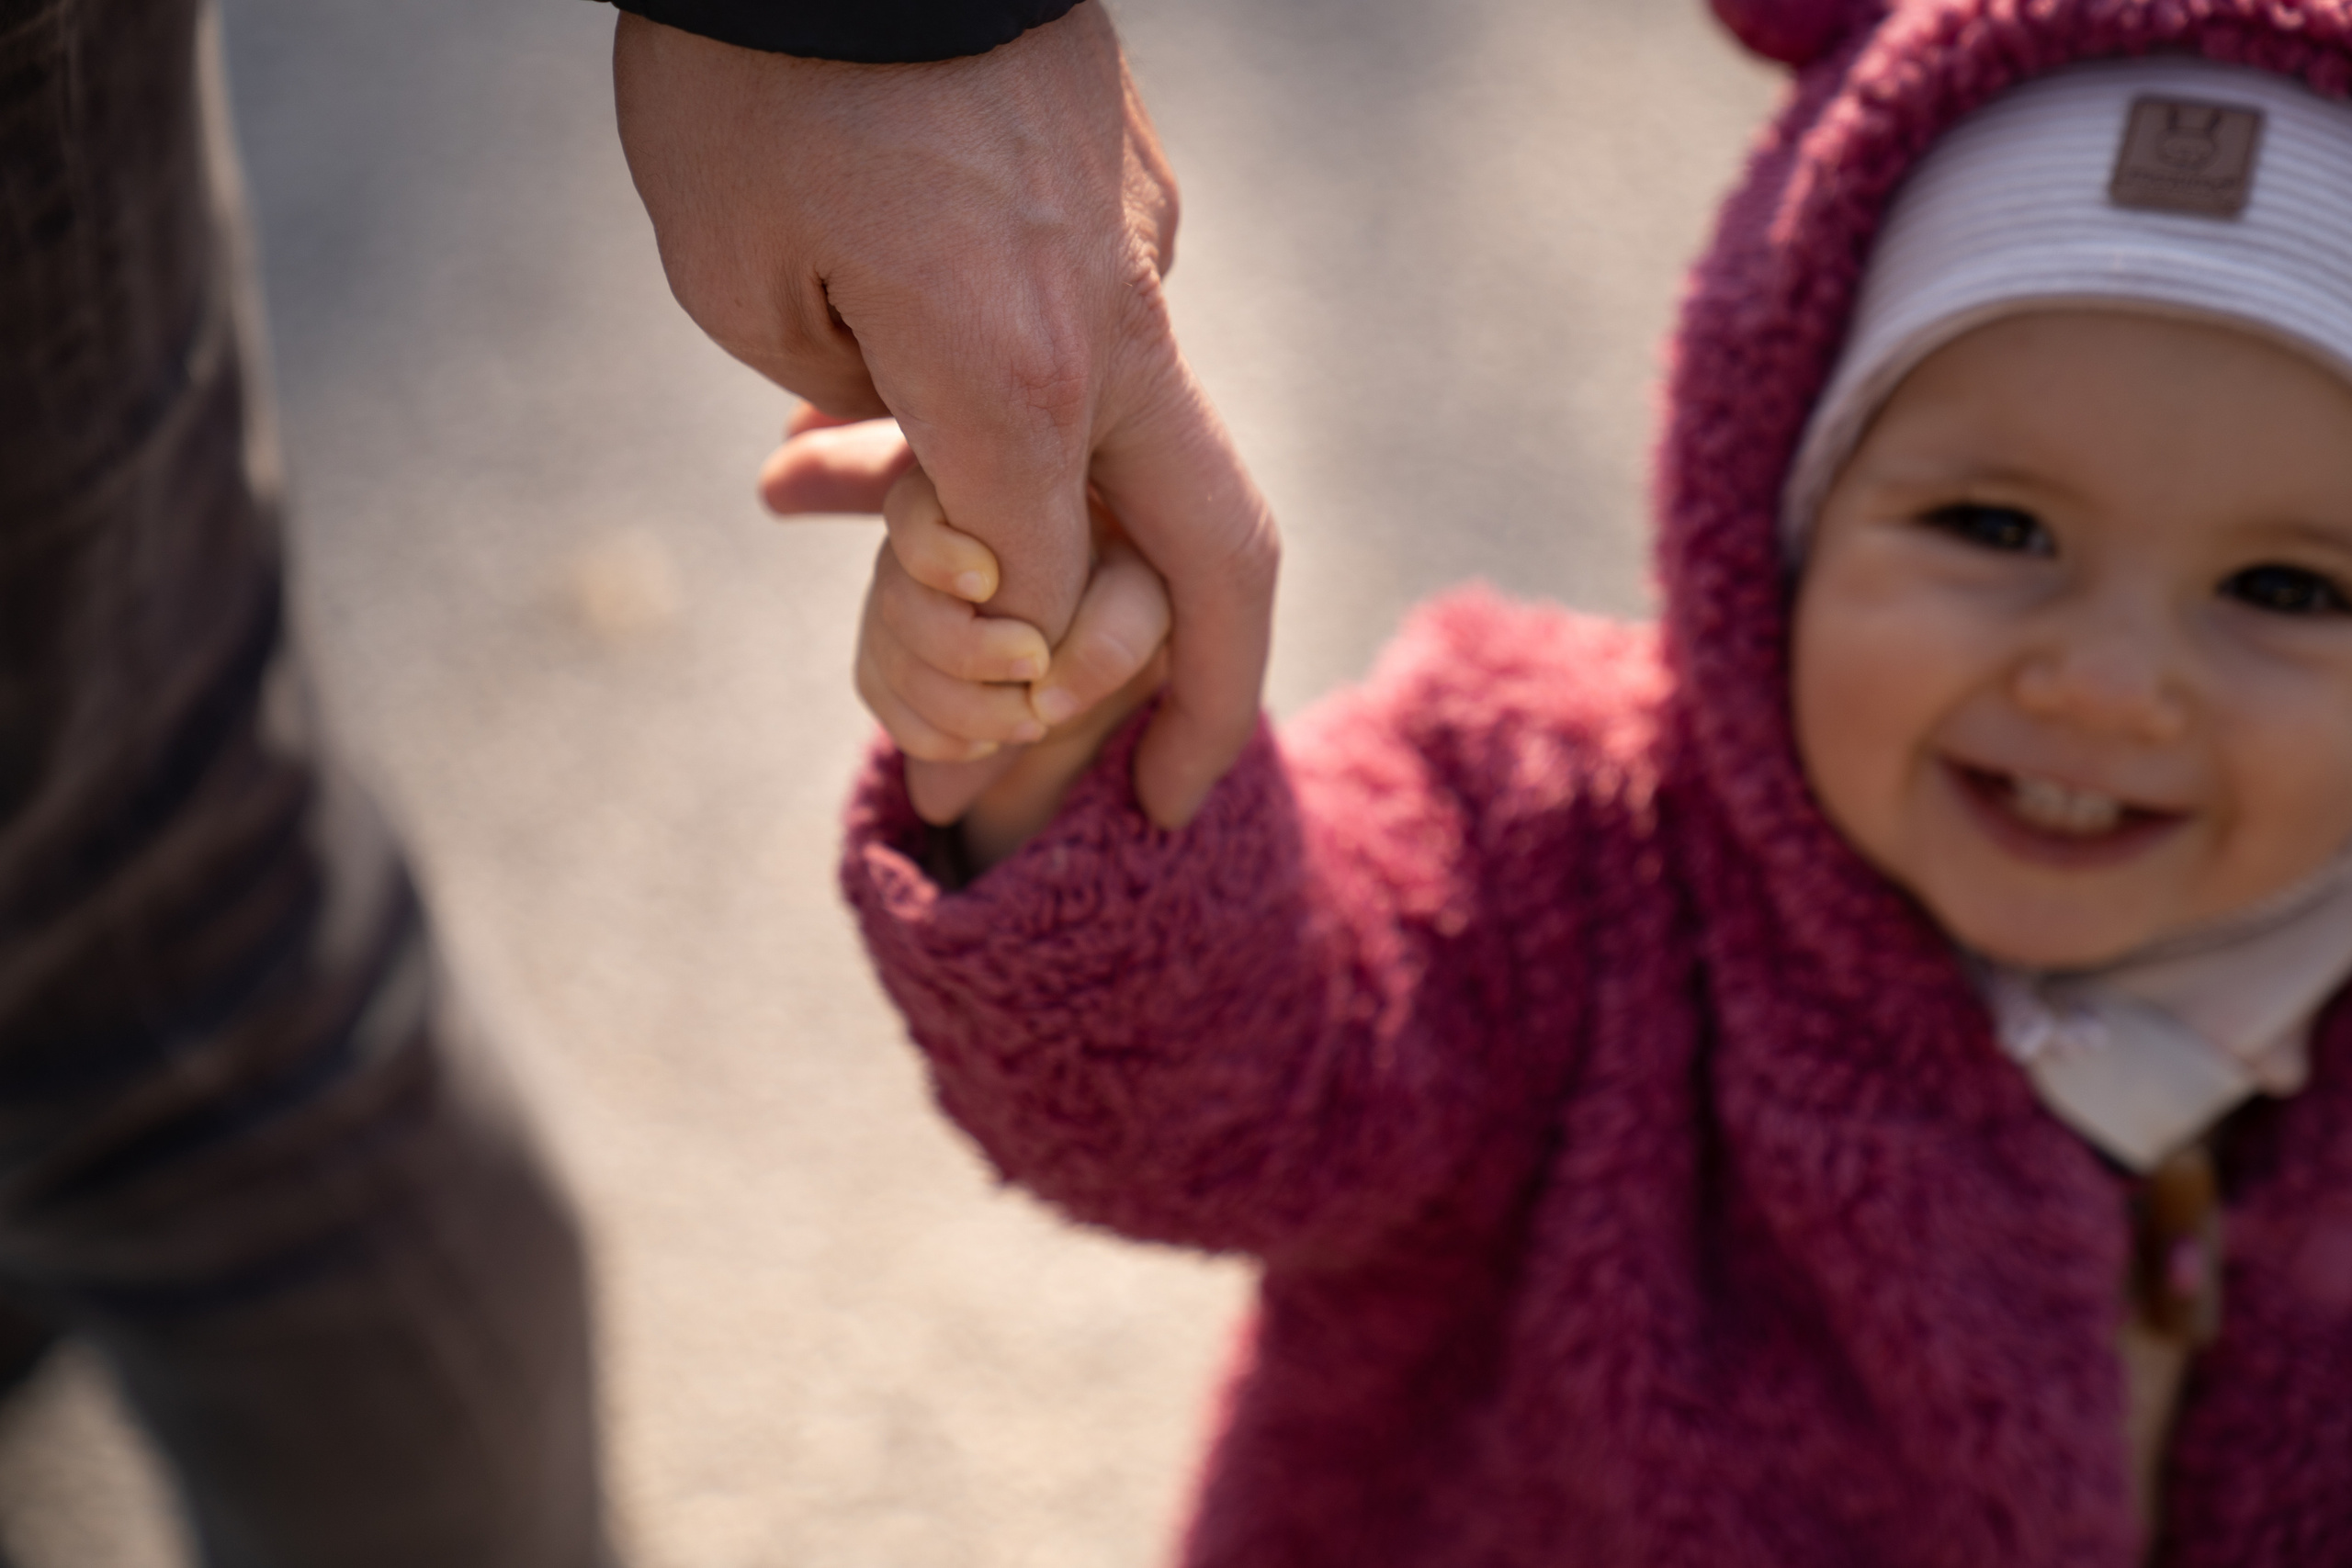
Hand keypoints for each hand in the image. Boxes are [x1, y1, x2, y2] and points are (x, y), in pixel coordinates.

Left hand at [615, 2, 1274, 828]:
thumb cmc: (755, 64)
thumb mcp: (742, 270)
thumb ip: (851, 417)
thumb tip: (908, 472)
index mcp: (1016, 376)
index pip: (1047, 608)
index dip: (981, 688)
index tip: (928, 744)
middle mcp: (1112, 327)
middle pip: (1220, 558)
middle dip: (1205, 701)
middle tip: (1167, 798)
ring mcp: (1137, 250)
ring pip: (1145, 445)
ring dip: (1050, 525)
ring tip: (827, 492)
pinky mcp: (1125, 190)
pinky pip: (1094, 336)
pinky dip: (1014, 397)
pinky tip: (867, 367)